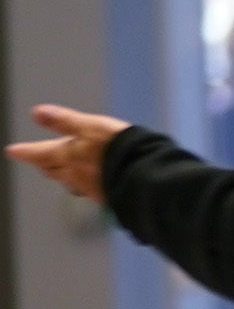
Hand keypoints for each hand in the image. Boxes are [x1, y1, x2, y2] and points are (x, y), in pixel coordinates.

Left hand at [8, 104, 128, 202]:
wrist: (145, 174)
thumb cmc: (117, 147)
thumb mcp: (90, 126)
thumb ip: (64, 120)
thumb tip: (37, 112)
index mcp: (67, 156)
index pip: (40, 153)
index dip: (25, 151)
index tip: (12, 151)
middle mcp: (74, 174)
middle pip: (52, 170)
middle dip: (43, 164)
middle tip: (37, 161)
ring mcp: (91, 188)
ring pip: (68, 181)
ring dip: (61, 175)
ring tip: (58, 171)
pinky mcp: (107, 196)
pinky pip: (87, 189)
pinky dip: (82, 184)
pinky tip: (88, 183)